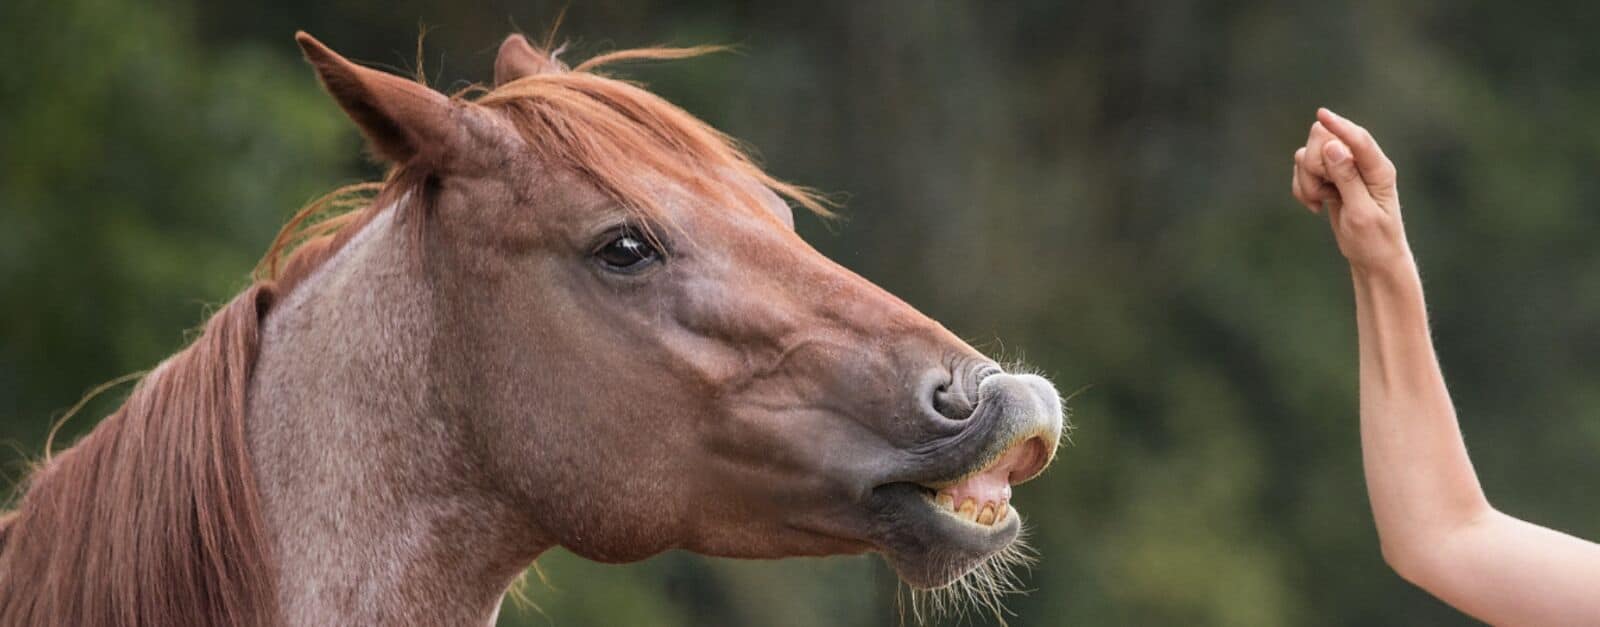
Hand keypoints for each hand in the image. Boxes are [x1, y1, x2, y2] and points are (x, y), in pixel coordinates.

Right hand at [1291, 108, 1409, 269]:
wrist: (1373, 260)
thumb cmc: (1374, 240)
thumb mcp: (1361, 213)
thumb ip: (1347, 178)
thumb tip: (1333, 146)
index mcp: (1379, 170)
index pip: (1358, 139)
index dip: (1339, 126)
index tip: (1321, 114)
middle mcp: (1362, 164)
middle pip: (1325, 141)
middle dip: (1314, 167)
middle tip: (1323, 192)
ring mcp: (1344, 169)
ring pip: (1309, 156)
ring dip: (1307, 181)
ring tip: (1321, 202)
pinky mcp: (1330, 178)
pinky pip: (1303, 171)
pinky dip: (1302, 189)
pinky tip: (1316, 206)